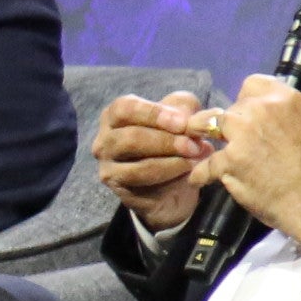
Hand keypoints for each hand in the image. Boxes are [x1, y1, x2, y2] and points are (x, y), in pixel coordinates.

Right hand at [94, 91, 218, 233]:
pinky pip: (145, 185)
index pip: (125, 108)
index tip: (182, 122)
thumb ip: (184, 108)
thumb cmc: (171, 142)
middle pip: (130, 138)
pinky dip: (170, 176)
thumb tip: (189, 120)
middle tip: (194, 145)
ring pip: (138, 166)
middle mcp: (104, 141)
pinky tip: (189, 171)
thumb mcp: (180, 117)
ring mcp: (109, 168)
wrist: (171, 183)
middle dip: (166, 141)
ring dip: (171, 162)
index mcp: (114, 115)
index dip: (154, 114)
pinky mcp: (120, 191)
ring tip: (195, 158)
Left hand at [189, 75, 300, 242]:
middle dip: (229, 122)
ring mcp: (243, 133)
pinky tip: (199, 178)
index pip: (251, 84)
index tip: (244, 114)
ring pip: (209, 124)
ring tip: (197, 145)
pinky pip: (206, 163)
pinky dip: (200, 173)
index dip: (244, 101)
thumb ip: (279, 118)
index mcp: (285, 98)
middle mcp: (262, 109)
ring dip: (203, 134)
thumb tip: (258, 120)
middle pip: (230, 106)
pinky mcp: (230, 160)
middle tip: (230, 139)